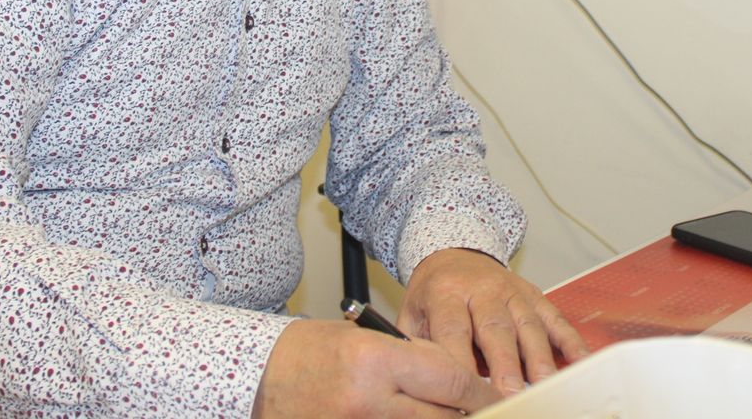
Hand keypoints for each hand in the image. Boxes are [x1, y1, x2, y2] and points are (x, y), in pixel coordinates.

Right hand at [252, 318, 498, 417]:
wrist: (257, 378)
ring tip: (448, 411)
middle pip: (445, 417)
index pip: (451, 380)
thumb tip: (454, 379)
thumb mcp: (364, 339)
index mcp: (375, 362)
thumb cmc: (307, 352)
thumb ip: (409, 359)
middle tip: (483, 409)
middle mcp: (371, 401)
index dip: (481, 391)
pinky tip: (417, 417)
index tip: (494, 394)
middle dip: (468, 414)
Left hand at [398, 248, 588, 396]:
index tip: (463, 392)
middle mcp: (481, 290)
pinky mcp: (534, 295)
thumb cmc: (434, 292)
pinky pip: (555, 318)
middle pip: (495, 328)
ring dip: (538, 358)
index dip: (460, 362)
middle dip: (505, 365)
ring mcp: (511, 291)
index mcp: (445, 294)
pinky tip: (580, 361)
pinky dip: (570, 341)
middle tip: (511, 395)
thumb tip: (418, 381)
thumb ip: (416, 345)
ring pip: (528, 325)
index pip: (452, 330)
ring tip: (544, 387)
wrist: (453, 251)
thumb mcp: (412, 313)